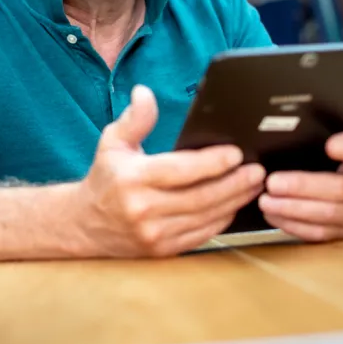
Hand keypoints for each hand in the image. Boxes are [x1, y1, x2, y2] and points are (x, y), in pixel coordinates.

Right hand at [72, 85, 265, 257]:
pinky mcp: (163, 250)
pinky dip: (222, 220)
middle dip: (235, 183)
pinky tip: (234, 205)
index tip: (236, 153)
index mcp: (132, 179)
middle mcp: (143, 209)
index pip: (181, 170)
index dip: (212, 162)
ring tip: (254, 186)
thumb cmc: (105, 178)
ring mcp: (154, 234)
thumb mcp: (112, 142)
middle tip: (258, 171)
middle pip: (201, 197)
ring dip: (234, 201)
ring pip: (206, 217)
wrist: (85, 224)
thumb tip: (144, 93)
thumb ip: (134, 119)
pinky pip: (201, 234)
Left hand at [258, 132, 342, 241]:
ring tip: (266, 202)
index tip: (330, 145)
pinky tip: (274, 215)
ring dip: (293, 209)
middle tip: (272, 183)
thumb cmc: (335, 155)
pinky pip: (320, 233)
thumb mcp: (333, 138)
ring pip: (328, 215)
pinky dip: (294, 225)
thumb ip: (319, 134)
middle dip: (302, 187)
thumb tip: (288, 130)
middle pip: (339, 189)